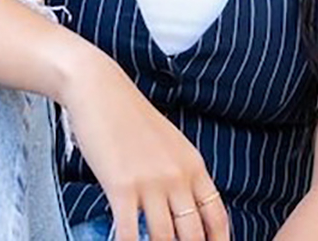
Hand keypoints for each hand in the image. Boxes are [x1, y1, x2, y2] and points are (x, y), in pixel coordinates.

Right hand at [59, 47, 230, 240]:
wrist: (101, 91)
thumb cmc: (131, 118)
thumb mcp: (169, 144)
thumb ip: (180, 175)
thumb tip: (182, 208)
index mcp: (194, 166)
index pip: (216, 216)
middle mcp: (178, 177)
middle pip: (193, 234)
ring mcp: (151, 183)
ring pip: (165, 239)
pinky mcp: (122, 187)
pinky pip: (131, 233)